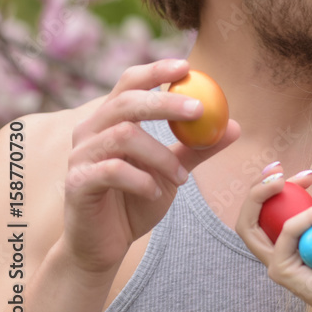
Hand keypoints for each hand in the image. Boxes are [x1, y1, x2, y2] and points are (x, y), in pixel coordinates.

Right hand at [61, 59, 239, 275]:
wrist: (105, 244)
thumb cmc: (137, 200)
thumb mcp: (173, 171)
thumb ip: (198, 148)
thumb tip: (234, 125)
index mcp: (110, 121)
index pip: (129, 83)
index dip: (156, 71)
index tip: (186, 66)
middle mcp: (90, 132)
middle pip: (126, 102)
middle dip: (164, 102)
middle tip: (199, 109)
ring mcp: (80, 156)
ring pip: (123, 136)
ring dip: (161, 155)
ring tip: (182, 177)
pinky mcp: (77, 183)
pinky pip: (111, 170)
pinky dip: (141, 178)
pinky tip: (155, 191)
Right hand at [235, 169, 311, 311]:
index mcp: (297, 244)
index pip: (275, 211)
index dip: (283, 186)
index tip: (310, 174)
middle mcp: (281, 253)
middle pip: (251, 216)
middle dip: (257, 188)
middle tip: (279, 171)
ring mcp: (277, 263)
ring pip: (250, 225)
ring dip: (260, 195)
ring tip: (284, 180)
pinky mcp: (280, 270)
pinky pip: (289, 233)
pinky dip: (309, 215)